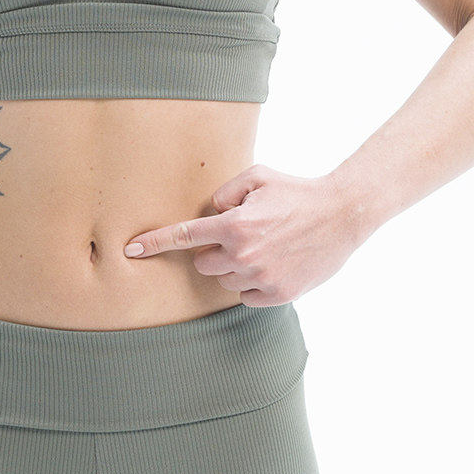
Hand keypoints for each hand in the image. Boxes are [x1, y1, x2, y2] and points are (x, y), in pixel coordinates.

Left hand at [124, 164, 372, 306]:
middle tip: (238, 236)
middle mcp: (244, 255)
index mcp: (235, 225)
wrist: (343, 214)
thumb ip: (224, 192)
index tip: (130, 250)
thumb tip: (210, 213)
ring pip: (224, 281)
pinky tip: (272, 265)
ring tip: (263, 248)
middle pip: (203, 264)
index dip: (155, 243)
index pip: (185, 237)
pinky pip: (246, 296)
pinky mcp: (278, 295)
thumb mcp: (257, 177)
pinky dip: (251, 283)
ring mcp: (261, 278)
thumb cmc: (297, 191)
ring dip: (234, 268)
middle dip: (212, 251)